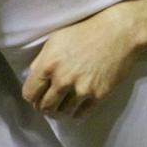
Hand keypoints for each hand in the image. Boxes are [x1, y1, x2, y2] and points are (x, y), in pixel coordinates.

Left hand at [21, 1, 140, 119]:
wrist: (117, 33)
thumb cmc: (84, 32)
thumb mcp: (55, 40)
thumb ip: (41, 60)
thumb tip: (33, 77)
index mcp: (48, 64)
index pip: (29, 93)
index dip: (31, 96)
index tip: (36, 95)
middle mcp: (62, 79)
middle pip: (45, 107)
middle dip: (43, 107)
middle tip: (47, 104)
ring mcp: (81, 89)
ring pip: (62, 113)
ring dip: (60, 111)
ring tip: (61, 105)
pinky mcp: (98, 95)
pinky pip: (81, 114)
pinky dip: (76, 114)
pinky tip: (75, 109)